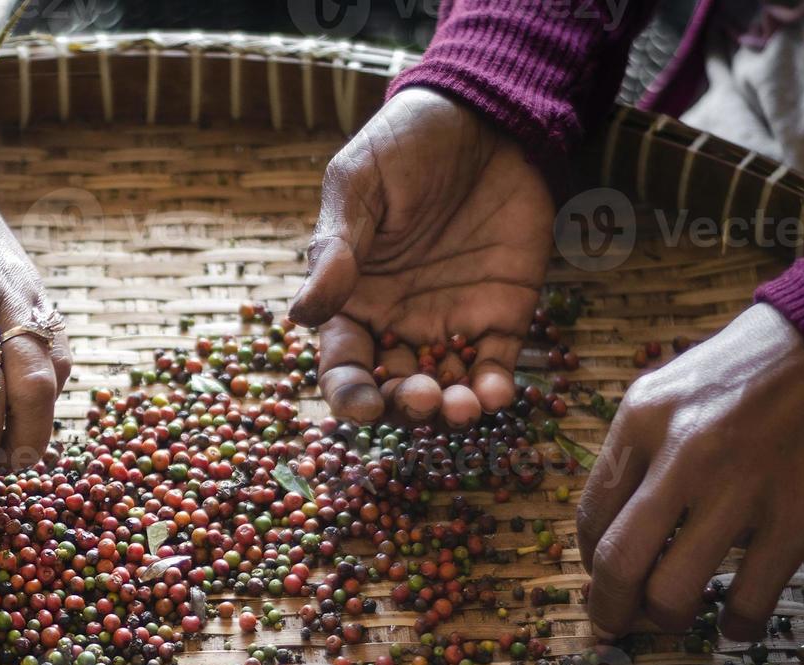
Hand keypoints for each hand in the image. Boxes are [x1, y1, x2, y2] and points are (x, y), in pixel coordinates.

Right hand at [290, 88, 553, 426]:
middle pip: (393, 390)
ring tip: (462, 407)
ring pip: (446, 389)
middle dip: (404, 408)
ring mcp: (451, 322)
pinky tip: (497, 394)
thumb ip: (335, 250)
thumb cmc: (406, 144)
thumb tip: (300, 315)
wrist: (485, 114)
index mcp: (353, 299)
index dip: (348, 394)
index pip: (343, 364)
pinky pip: (497, 366)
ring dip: (452, 411)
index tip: (362, 407)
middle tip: (421, 399)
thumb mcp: (358, 185)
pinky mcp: (503, 314)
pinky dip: (497, 390)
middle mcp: (398, 322)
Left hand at [577, 304, 803, 640]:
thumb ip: (629, 456)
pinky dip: (738, 626)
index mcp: (639, 422)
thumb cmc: (734, 377)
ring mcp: (741, 488)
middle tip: (615, 623)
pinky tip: (735, 625)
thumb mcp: (660, 395)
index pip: (591, 517)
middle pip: (618, 563)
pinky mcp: (797, 516)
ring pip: (674, 590)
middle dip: (609, 608)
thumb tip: (603, 537)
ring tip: (674, 616)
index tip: (601, 577)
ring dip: (666, 619)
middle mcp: (683, 455)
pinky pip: (752, 596)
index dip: (590, 562)